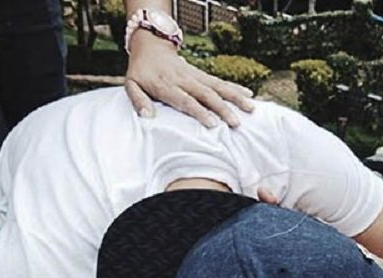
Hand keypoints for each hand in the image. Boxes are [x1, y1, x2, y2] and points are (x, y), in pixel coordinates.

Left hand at [124, 30, 253, 127]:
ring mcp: (195, 76)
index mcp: (166, 86)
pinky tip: (249, 95)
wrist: (151, 47)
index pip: (185, 100)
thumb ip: (138, 101)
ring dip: (235, 97)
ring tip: (251, 108)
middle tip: (236, 123)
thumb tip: (147, 117)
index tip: (213, 124)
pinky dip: (235, 87)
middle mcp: (184, 80)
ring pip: (218, 86)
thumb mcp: (131, 86)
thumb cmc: (140, 72)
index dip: (199, 111)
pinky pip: (220, 81)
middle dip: (223, 108)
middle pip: (206, 94)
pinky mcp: (201, 74)